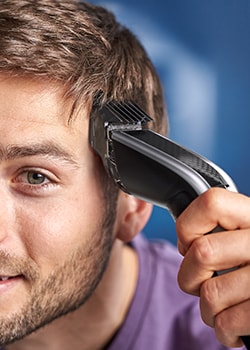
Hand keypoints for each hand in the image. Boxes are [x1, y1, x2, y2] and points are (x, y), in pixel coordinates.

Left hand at [176, 188, 249, 346]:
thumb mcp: (243, 235)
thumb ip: (219, 229)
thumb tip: (185, 241)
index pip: (210, 204)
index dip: (189, 226)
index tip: (190, 242)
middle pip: (202, 253)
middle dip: (190, 276)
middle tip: (202, 281)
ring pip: (210, 294)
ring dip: (208, 309)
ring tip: (222, 306)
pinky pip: (227, 322)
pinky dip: (225, 329)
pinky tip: (236, 322)